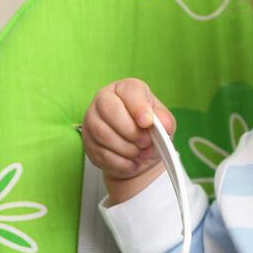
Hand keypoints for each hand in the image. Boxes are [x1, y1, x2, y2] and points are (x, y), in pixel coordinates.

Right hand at [81, 78, 175, 202]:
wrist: (139, 153)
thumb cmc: (150, 131)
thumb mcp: (164, 123)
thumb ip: (165, 121)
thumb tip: (163, 124)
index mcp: (126, 89)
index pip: (128, 91)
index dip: (138, 107)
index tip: (147, 122)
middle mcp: (105, 99)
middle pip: (109, 110)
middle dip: (130, 131)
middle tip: (146, 142)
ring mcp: (92, 120)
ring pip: (102, 133)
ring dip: (126, 148)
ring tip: (141, 154)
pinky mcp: (88, 141)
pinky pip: (100, 152)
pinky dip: (120, 162)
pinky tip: (132, 163)